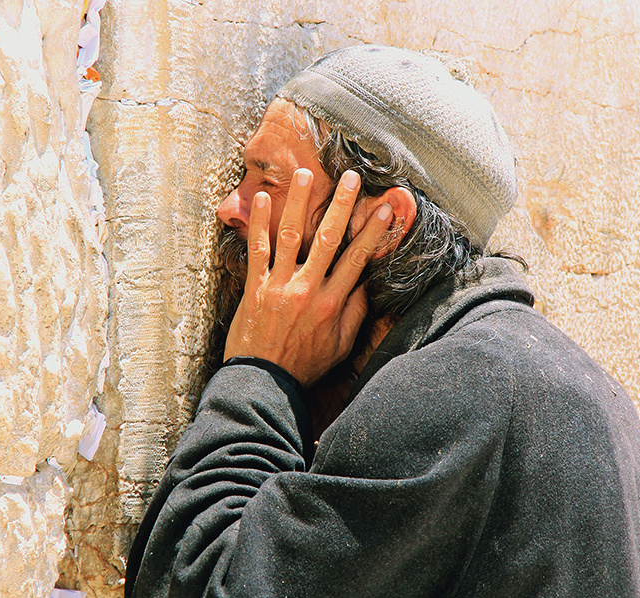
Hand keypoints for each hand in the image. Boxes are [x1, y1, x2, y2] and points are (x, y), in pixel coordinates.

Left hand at [223, 169, 392, 386]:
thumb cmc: (304, 365)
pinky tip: (265, 200)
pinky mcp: (254, 287)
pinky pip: (258, 250)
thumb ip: (354, 314)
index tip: (385, 208)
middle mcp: (307, 289)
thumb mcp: (340, 346)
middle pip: (328, 239)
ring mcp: (279, 286)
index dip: (372, 231)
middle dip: (341, 206)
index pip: (357, 259)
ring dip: (299, 203)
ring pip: (291, 237)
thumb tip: (366, 285)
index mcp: (332, 304)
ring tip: (305, 174)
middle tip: (350, 177)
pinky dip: (260, 224)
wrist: (263, 381)